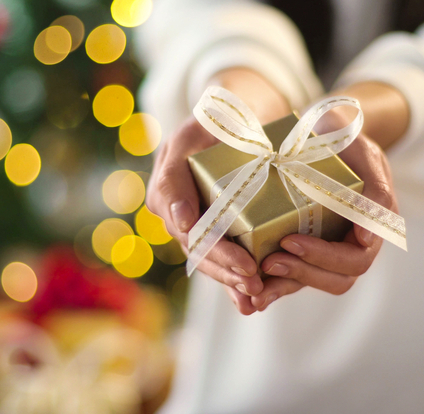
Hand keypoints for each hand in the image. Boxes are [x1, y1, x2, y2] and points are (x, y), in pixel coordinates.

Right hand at [145, 117, 264, 313]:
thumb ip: (176, 173)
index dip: (216, 249)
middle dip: (227, 269)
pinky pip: (221, 259)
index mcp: (166, 191)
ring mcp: (193, 225)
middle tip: (254, 280)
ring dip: (231, 281)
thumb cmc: (213, 121)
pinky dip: (234, 282)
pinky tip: (250, 303)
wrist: (233, 120)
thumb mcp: (191, 134)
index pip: (189, 227)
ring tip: (256, 296)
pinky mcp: (213, 230)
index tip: (244, 263)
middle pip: (200, 249)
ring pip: (209, 260)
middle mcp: (176, 213)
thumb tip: (180, 221)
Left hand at [249, 131, 398, 310]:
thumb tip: (367, 237)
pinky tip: (250, 292)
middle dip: (301, 274)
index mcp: (370, 228)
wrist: (321, 131)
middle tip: (268, 262)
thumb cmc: (345, 140)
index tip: (290, 240)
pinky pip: (292, 276)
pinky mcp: (302, 249)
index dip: (324, 257)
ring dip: (284, 287)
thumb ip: (375, 191)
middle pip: (335, 279)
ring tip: (255, 285)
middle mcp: (349, 245)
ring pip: (311, 282)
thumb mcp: (364, 155)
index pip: (354, 259)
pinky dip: (273, 286)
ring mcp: (326, 249)